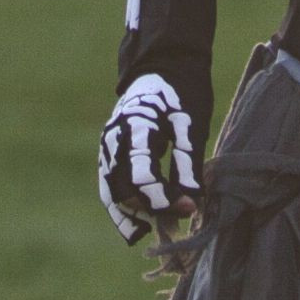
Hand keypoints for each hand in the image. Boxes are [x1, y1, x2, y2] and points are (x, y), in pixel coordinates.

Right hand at [96, 72, 202, 243]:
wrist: (162, 65)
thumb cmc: (182, 92)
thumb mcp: (191, 123)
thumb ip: (187, 162)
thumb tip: (191, 201)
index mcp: (136, 128)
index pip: (142, 176)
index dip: (164, 198)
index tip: (189, 207)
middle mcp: (114, 139)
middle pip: (122, 187)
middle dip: (148, 208)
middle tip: (177, 220)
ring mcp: (107, 147)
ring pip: (111, 191)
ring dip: (130, 214)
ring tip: (151, 234)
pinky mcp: (109, 153)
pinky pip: (109, 187)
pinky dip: (120, 208)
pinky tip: (137, 227)